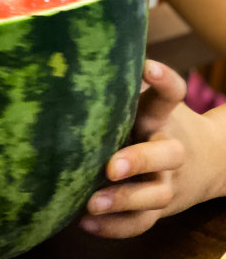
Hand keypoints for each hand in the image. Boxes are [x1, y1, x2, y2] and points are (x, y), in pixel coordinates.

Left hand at [80, 59, 217, 238]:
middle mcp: (170, 149)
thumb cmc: (159, 123)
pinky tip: (86, 223)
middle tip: (111, 166)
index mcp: (164, 117)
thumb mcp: (148, 103)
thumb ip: (120, 86)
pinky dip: (114, 227)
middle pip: (166, 155)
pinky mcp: (159, 208)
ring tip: (91, 202)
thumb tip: (74, 55)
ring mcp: (167, 182)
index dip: (163, 79)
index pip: (172, 93)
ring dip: (123, 200)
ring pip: (153, 196)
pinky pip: (141, 223)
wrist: (208, 161)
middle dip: (139, 160)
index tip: (147, 66)